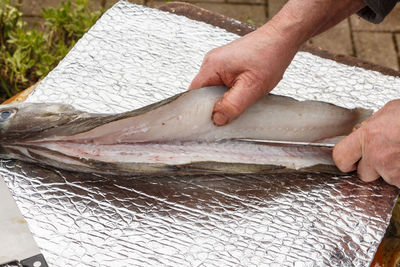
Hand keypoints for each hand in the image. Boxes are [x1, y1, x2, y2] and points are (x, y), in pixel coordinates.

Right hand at [189, 0, 364, 125]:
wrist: (282, 38)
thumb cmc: (269, 56)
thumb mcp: (251, 87)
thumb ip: (232, 105)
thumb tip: (217, 119)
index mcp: (211, 66)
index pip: (193, 95)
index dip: (199, 111)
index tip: (209, 124)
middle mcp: (211, 62)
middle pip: (203, 93)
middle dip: (215, 106)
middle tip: (229, 115)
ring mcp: (220, 62)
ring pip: (214, 90)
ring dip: (225, 99)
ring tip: (240, 102)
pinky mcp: (229, 64)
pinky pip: (223, 84)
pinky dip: (231, 93)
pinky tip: (243, 95)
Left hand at [333, 100, 399, 187]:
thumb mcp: (389, 111)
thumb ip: (371, 124)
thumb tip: (364, 130)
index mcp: (367, 137)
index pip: (340, 157)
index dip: (345, 161)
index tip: (350, 161)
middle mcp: (377, 156)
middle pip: (363, 174)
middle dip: (372, 168)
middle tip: (385, 156)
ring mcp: (394, 171)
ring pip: (386, 179)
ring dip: (393, 171)